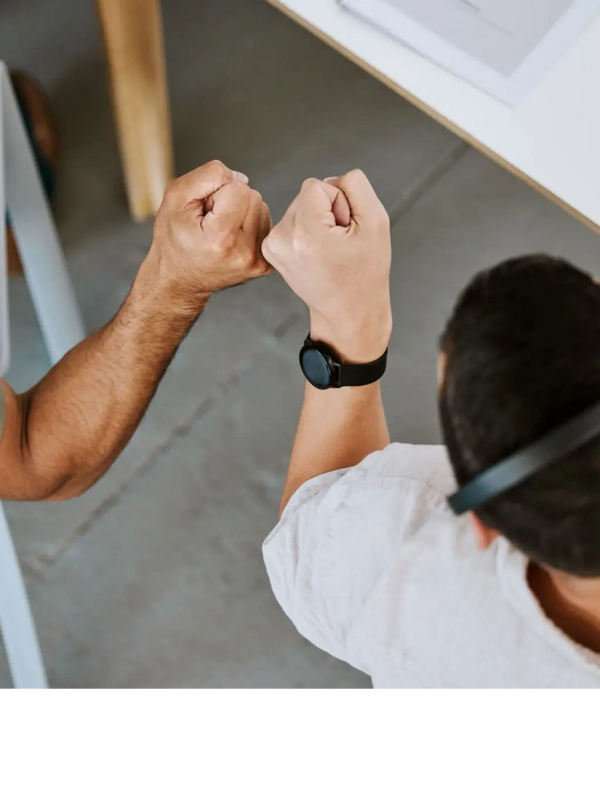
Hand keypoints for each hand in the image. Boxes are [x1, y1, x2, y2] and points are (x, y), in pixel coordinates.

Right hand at [147, 160, 272, 312]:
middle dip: (231, 201)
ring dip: (241, 212)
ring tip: (220, 230)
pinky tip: (232, 238)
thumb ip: (207, 175)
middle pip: (253, 197)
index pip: (239, 188)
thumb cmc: (173, 238)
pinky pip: (266, 226)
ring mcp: (257, 262)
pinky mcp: (264, 265)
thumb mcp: (175, 197)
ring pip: (262, 209)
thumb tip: (240, 178)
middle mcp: (244, 253)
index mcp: (222, 238)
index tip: (204, 212)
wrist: (179, 279)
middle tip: (211, 221)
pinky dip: (250, 225)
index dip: (218, 192)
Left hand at [263, 170, 391, 361]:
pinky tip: (317, 253)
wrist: (348, 312)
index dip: (339, 203)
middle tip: (340, 244)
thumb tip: (331, 180)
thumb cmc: (366, 273)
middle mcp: (281, 239)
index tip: (345, 232)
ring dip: (318, 222)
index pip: (317, 185)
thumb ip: (355, 186)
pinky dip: (307, 231)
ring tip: (330, 251)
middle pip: (306, 195)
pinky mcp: (270, 250)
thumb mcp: (376, 221)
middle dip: (327, 212)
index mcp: (305, 233)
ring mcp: (272, 246)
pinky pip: (293, 221)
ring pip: (300, 207)